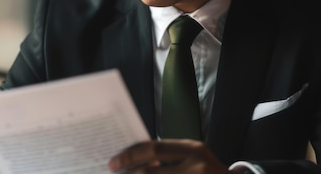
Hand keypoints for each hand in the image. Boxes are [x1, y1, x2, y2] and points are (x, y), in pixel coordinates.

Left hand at [108, 140, 229, 172]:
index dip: (131, 155)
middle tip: (113, 170)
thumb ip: (169, 155)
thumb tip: (135, 156)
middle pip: (152, 171)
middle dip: (130, 172)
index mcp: (193, 149)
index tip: (114, 161)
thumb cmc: (207, 170)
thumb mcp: (193, 156)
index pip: (154, 149)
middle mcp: (196, 166)